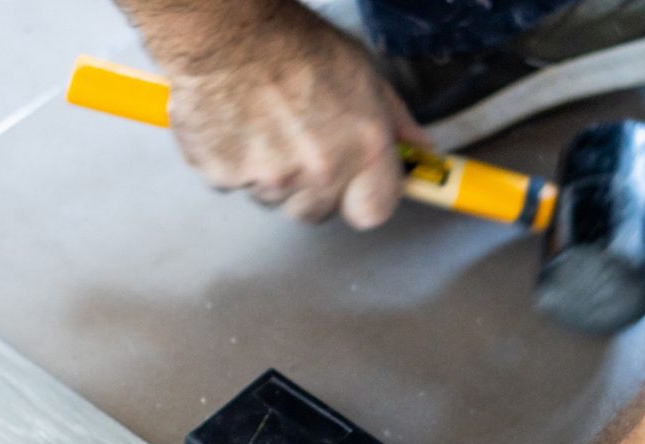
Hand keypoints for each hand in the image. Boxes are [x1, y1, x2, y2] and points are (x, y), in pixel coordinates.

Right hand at [160, 3, 425, 228]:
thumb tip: (418, 147)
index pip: (374, 211)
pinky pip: (236, 185)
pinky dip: (236, 163)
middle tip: (302, 142)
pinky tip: (240, 127)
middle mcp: (319, 171)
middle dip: (313, 187)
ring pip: (275, 199)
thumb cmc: (292, 42)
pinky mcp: (226, 177)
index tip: (358, 185)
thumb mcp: (362, 73)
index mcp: (362, 147)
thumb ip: (394, 120)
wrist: (227, 31)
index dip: (365, 198)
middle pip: (319, 211)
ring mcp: (270, 179)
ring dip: (273, 175)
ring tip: (266, 126)